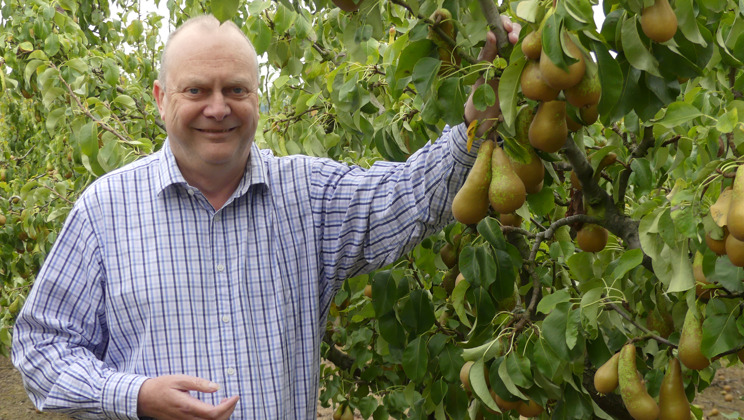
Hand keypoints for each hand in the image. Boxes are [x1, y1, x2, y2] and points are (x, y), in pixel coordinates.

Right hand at [137, 375, 238, 419]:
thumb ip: (199, 383)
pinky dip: (213, 418)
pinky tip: (215, 408)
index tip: (235, 396)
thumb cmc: (161, 386)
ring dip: (222, 415)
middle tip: (233, 398)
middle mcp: (186, 418)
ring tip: (224, 402)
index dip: (228, 406)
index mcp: (187, 406)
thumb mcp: (180, 379)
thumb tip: (216, 387)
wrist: (144, 398)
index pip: (213, 413)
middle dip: (228, 411)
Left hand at [464, 15, 521, 136]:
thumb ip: (487, 52)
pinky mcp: (523, 73)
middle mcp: (506, 52)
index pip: (502, 27)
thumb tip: (491, 33)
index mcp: (494, 48)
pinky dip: (531, 55)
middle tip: (513, 38)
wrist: (485, 113)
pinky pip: (530, 60)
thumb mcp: (482, 70)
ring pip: (524, 43)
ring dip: (524, 40)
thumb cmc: (480, 90)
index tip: (507, 29)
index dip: (506, 23)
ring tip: (517, 44)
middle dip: (515, 30)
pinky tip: (529, 56)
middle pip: (515, 32)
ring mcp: (515, 62)